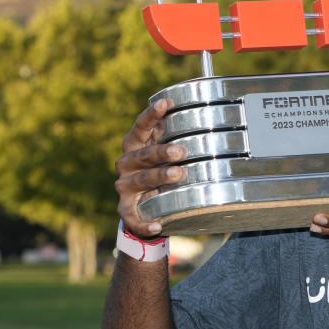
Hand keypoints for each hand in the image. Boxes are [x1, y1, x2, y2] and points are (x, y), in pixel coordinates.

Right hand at [114, 99, 186, 237]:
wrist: (147, 204)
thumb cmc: (161, 169)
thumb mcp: (167, 152)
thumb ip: (177, 135)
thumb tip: (204, 111)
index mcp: (135, 145)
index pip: (140, 127)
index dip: (152, 114)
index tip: (167, 103)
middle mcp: (126, 163)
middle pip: (141, 154)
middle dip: (160, 152)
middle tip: (180, 150)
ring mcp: (124, 187)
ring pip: (140, 180)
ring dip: (158, 177)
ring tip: (178, 174)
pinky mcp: (125, 210)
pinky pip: (133, 218)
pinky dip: (144, 223)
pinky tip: (158, 225)